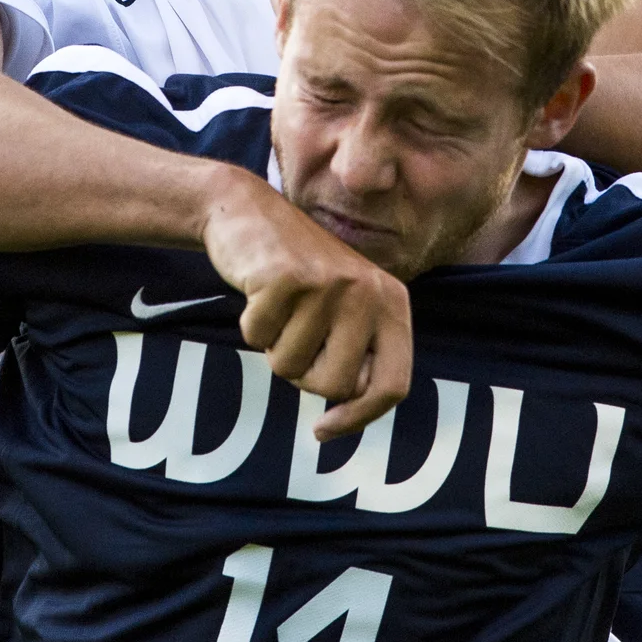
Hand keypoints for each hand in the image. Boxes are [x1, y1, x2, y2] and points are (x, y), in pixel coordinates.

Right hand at [196, 167, 412, 439]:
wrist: (248, 211)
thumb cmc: (297, 276)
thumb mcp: (343, 308)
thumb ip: (357, 352)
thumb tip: (349, 403)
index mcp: (392, 302)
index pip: (393, 385)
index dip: (358, 418)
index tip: (322, 430)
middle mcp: (368, 291)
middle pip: (335, 385)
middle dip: (303, 374)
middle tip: (293, 335)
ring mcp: (328, 282)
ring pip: (290, 366)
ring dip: (273, 346)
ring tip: (279, 305)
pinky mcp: (286, 276)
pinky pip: (258, 337)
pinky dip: (251, 324)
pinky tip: (258, 291)